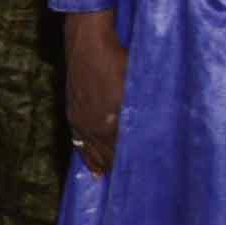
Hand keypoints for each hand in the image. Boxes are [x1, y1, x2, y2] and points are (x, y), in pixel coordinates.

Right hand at [62, 10, 126, 176]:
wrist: (87, 42)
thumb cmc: (118, 60)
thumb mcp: (135, 87)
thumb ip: (141, 113)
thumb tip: (153, 133)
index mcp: (107, 123)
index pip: (118, 155)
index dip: (128, 167)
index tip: (140, 177)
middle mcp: (90, 126)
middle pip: (104, 156)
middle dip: (115, 168)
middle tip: (128, 182)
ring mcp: (79, 119)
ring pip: (89, 151)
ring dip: (100, 163)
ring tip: (107, 177)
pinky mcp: (72, 111)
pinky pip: (78, 140)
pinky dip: (85, 153)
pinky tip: (89, 162)